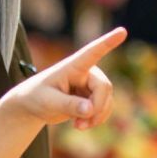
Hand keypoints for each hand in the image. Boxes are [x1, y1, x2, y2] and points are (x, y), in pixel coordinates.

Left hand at [7, 29, 125, 129]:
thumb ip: (69, 105)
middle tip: (81, 124)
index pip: (92, 52)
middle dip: (97, 107)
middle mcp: (86, 72)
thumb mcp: (48, 102)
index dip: (108, 42)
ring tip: (78, 126)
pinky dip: (96, 119)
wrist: (34, 106)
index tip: (122, 31)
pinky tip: (80, 125)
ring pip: (107, 100)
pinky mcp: (92, 97)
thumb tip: (90, 110)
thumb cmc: (36, 97)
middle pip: (104, 87)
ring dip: (96, 116)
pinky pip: (105, 108)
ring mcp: (91, 84)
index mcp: (72, 66)